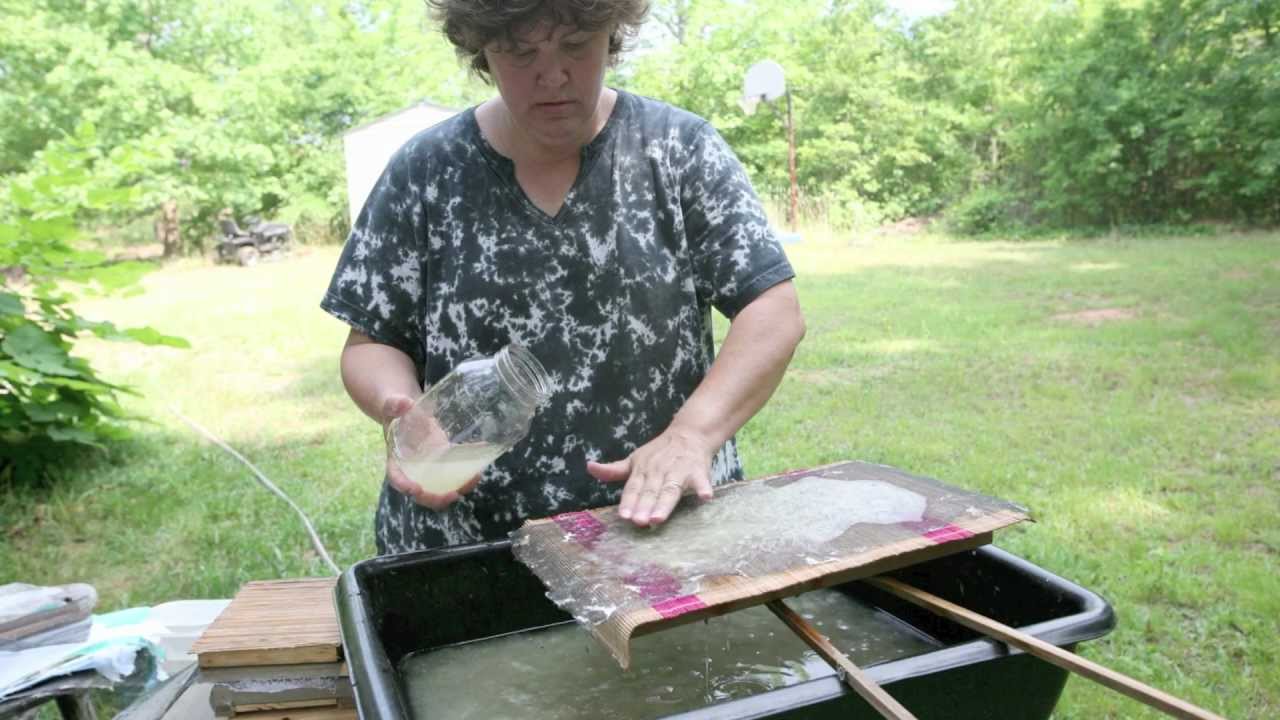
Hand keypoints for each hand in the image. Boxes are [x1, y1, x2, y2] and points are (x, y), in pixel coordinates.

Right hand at [381, 395, 478, 509]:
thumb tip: (404, 403)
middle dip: (436, 498)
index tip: (416, 489)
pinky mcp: (443, 464)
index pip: (397, 478)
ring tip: (473, 479)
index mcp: (396, 460)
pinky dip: (468, 471)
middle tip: (452, 495)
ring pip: (441, 488)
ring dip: (458, 488)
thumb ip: (395, 405)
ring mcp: (429, 469)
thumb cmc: (396, 414)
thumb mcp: (392, 407)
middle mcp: (413, 470)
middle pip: (422, 493)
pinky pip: (455, 472)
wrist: (407, 415)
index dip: (404, 486)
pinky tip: (480, 465)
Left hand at [587, 426, 715, 526]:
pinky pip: (702, 481)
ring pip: (671, 489)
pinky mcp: (698, 472)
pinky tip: (705, 497)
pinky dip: (704, 488)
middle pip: (651, 491)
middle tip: (639, 522)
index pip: (633, 488)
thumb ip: (614, 470)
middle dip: (644, 506)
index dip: (629, 502)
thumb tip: (590, 468)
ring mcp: (679, 471)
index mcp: (642, 470)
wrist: (690, 434)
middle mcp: (659, 471)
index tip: (624, 516)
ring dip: (665, 503)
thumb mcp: (635, 460)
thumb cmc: (659, 453)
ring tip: (658, 518)